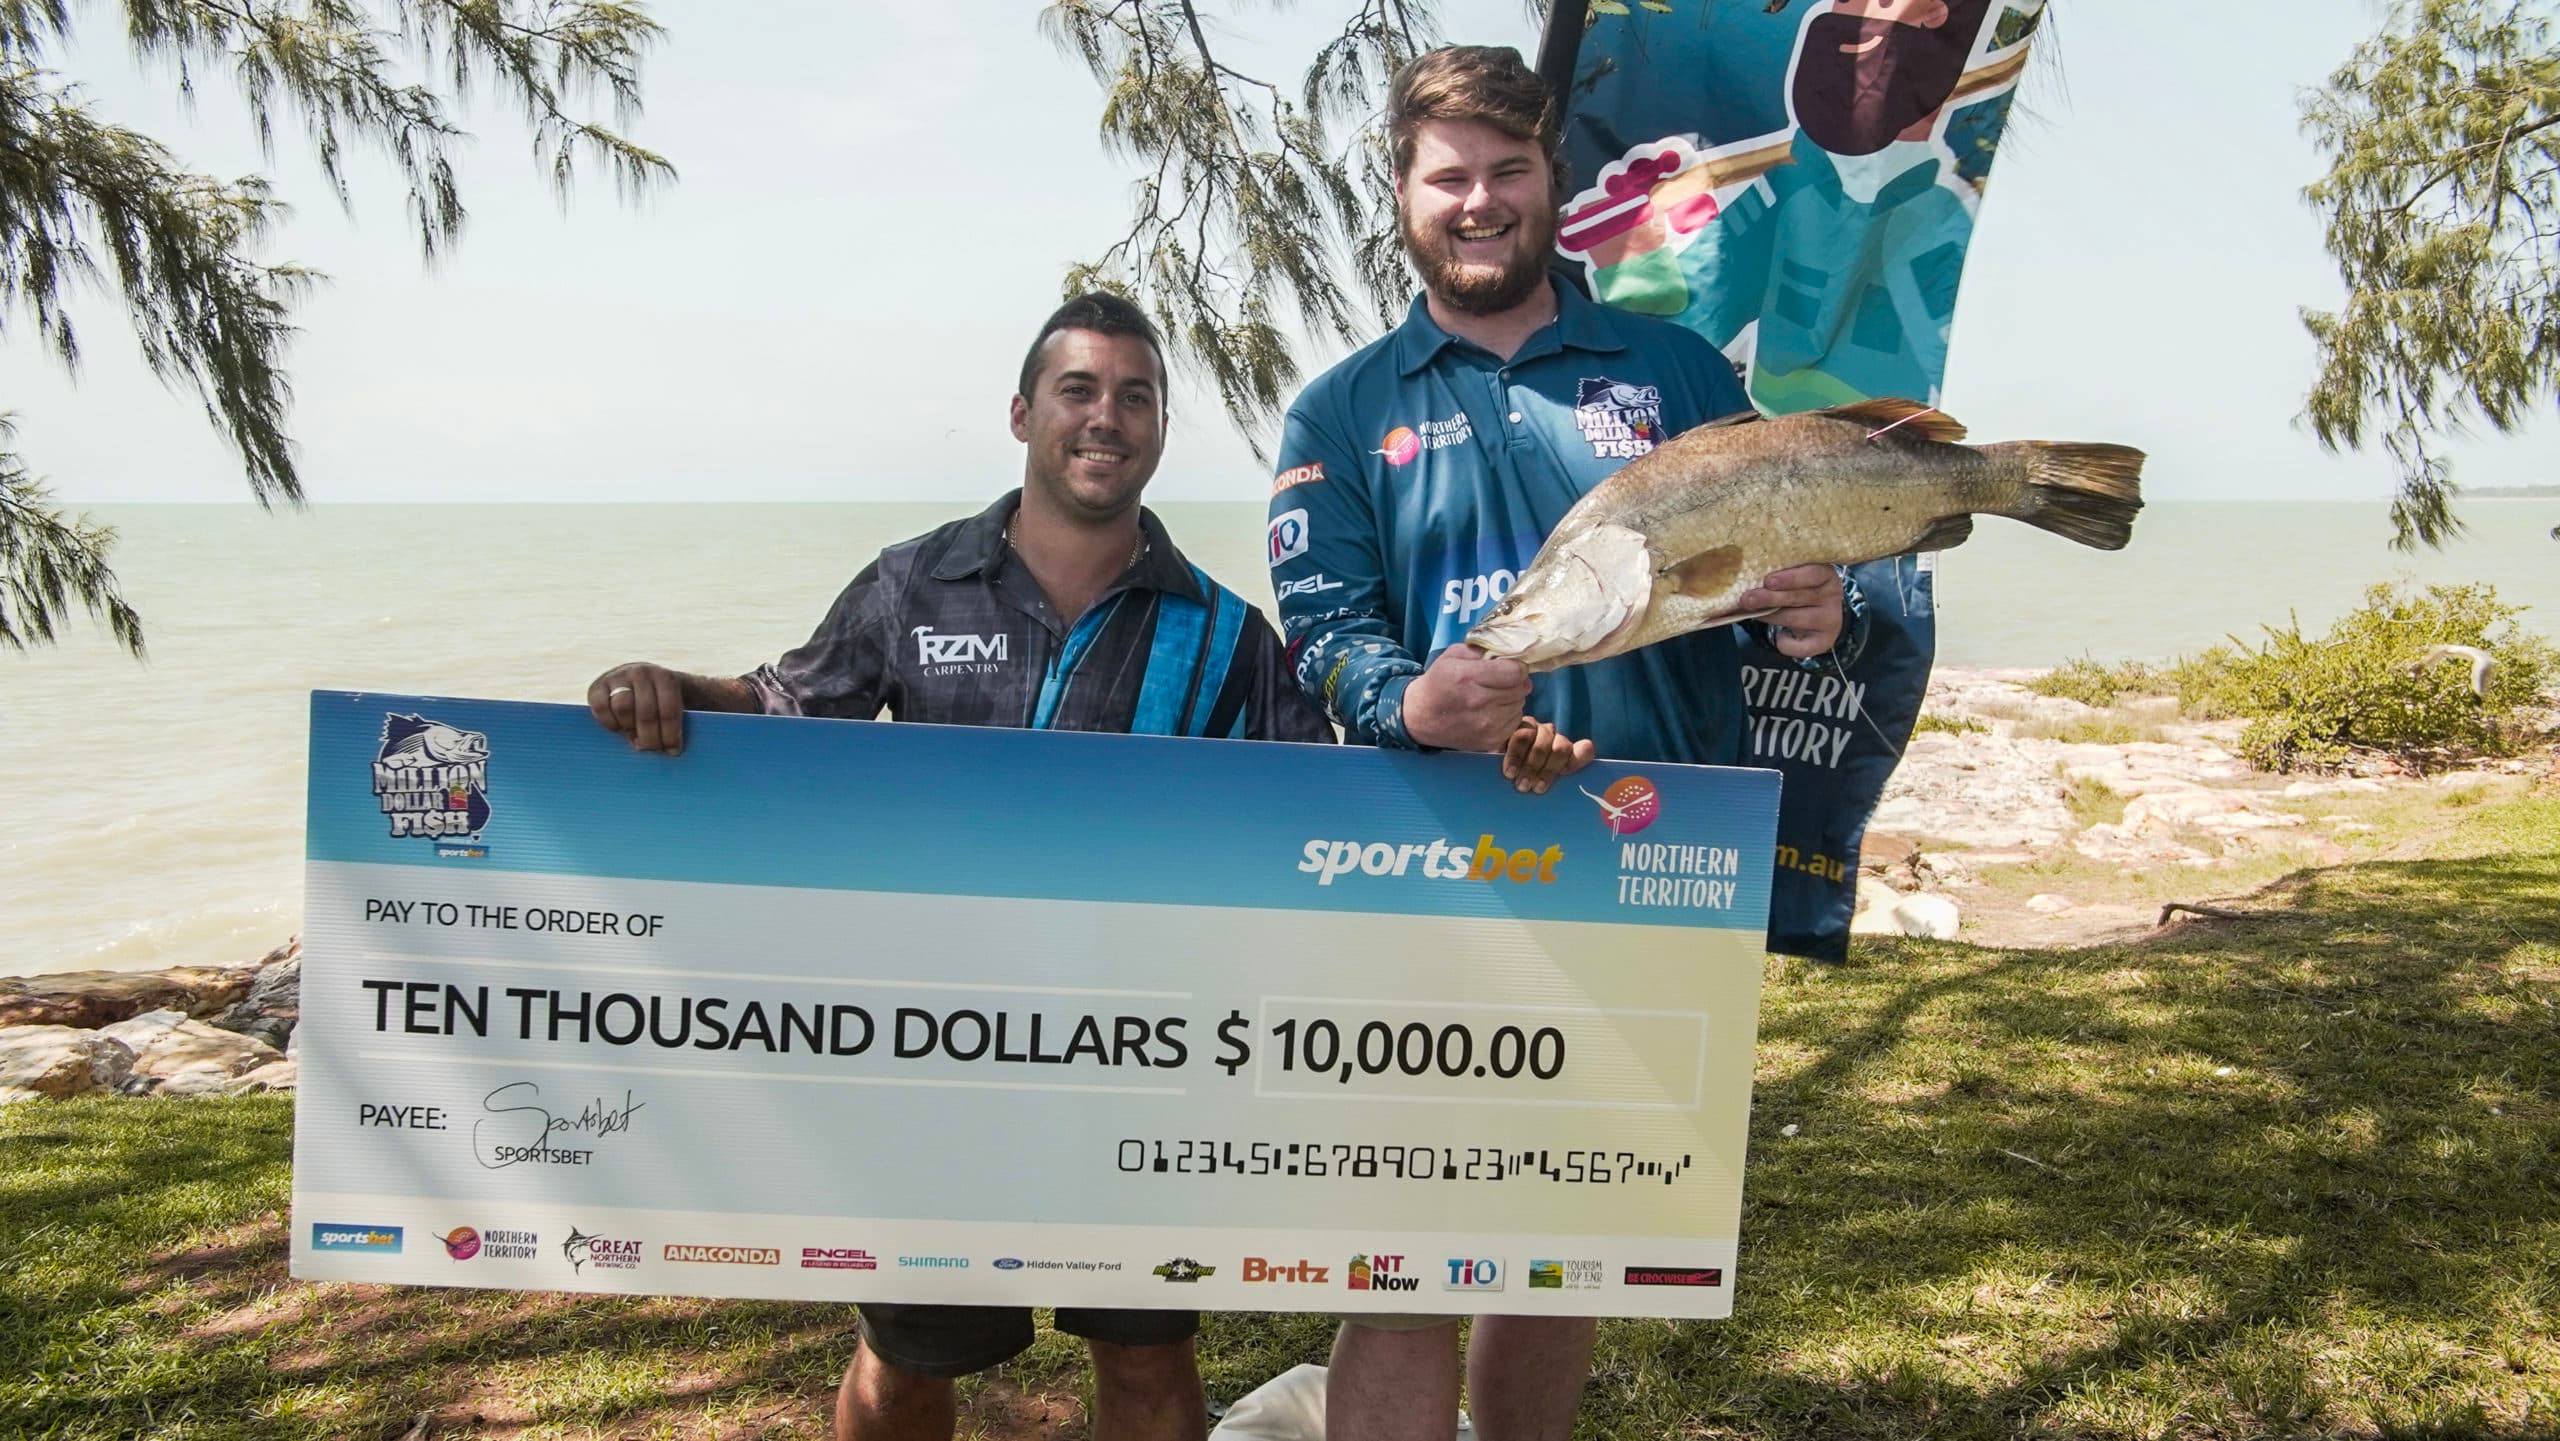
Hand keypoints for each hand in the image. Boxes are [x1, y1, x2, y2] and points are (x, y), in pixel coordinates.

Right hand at [588, 663, 688, 754]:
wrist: (638, 681)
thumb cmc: (661, 701)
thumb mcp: (675, 704)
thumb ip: (673, 721)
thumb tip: (670, 750)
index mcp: (665, 678)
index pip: (668, 710)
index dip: (670, 734)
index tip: (673, 751)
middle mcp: (641, 673)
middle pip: (645, 712)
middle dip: (650, 737)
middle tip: (651, 749)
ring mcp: (617, 677)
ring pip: (622, 708)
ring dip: (630, 730)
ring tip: (636, 739)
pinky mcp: (597, 686)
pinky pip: (600, 707)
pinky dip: (609, 723)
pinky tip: (618, 729)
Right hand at [1402, 645, 1530, 752]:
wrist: (1419, 717)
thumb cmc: (1438, 682)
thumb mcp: (1452, 655)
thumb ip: (1482, 650)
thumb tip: (1510, 652)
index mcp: (1468, 677)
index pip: (1515, 672)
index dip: (1516, 667)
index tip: (1509, 667)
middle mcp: (1479, 702)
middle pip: (1521, 688)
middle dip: (1515, 682)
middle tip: (1502, 681)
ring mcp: (1486, 725)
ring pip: (1520, 705)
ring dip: (1512, 699)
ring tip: (1495, 697)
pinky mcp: (1490, 741)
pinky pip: (1514, 722)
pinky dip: (1508, 715)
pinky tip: (1493, 712)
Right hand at [1502, 718, 1596, 794]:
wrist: (1493, 770)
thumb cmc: (1521, 781)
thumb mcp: (1538, 784)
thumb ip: (1553, 784)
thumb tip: (1570, 791)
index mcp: (1567, 752)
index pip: (1584, 751)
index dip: (1577, 761)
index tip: (1564, 773)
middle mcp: (1555, 738)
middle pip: (1561, 749)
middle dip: (1548, 771)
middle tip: (1533, 788)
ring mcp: (1539, 729)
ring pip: (1542, 745)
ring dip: (1530, 766)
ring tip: (1521, 784)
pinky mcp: (1520, 725)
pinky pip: (1522, 737)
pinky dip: (1515, 757)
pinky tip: (1510, 771)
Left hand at [1737, 564, 1843, 657]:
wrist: (1822, 615)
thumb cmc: (1802, 590)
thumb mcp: (1796, 578)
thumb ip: (1780, 577)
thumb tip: (1748, 580)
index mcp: (1826, 576)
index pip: (1812, 574)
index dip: (1790, 578)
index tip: (1768, 581)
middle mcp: (1832, 597)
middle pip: (1799, 597)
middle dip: (1770, 598)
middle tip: (1748, 599)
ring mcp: (1830, 620)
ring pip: (1797, 619)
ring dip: (1772, 617)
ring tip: (1754, 614)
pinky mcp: (1825, 641)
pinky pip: (1803, 647)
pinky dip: (1787, 644)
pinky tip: (1779, 638)